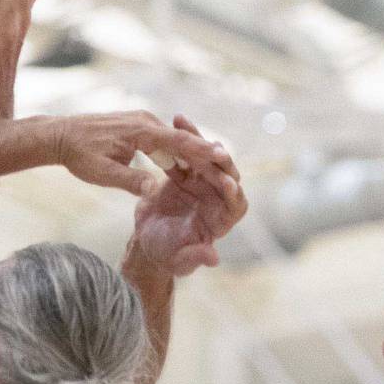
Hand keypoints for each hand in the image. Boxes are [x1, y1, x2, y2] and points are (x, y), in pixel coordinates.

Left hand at [48, 112, 223, 197]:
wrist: (59, 135)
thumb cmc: (78, 155)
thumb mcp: (101, 173)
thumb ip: (129, 181)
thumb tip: (155, 190)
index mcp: (140, 131)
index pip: (177, 142)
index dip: (201, 151)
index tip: (223, 157)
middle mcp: (144, 122)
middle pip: (181, 139)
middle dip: (203, 152)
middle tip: (228, 164)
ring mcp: (141, 122)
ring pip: (172, 139)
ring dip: (190, 153)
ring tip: (213, 167)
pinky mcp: (136, 126)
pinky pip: (162, 139)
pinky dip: (175, 150)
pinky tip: (183, 164)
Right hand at [130, 117, 246, 275]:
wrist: (147, 241)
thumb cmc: (167, 255)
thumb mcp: (180, 261)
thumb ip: (195, 257)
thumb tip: (213, 259)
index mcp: (222, 218)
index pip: (235, 202)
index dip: (233, 193)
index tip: (226, 183)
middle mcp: (217, 196)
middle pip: (225, 173)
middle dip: (219, 160)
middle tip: (211, 146)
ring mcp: (201, 181)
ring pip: (205, 157)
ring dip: (197, 140)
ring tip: (185, 123)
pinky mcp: (185, 172)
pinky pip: (184, 152)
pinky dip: (180, 138)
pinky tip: (173, 121)